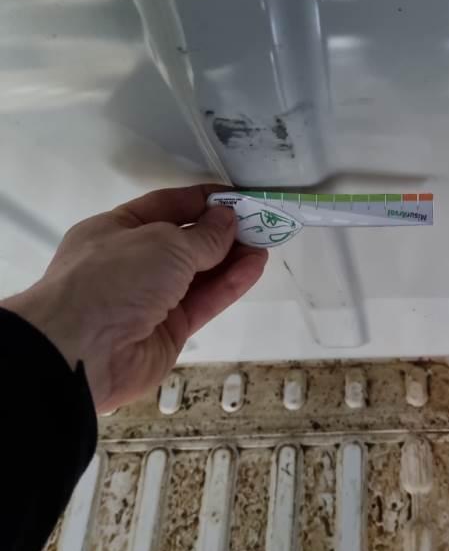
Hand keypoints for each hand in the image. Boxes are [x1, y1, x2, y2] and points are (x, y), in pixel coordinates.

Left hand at [1, 185, 267, 412]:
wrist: (81, 352)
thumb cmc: (113, 278)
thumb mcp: (162, 243)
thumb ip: (203, 235)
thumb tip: (227, 221)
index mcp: (117, 230)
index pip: (167, 206)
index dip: (203, 201)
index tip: (238, 198)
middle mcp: (133, 262)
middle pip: (187, 242)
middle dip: (223, 232)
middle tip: (260, 223)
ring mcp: (152, 298)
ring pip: (200, 273)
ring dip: (232, 258)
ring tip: (265, 244)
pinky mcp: (170, 330)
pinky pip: (205, 301)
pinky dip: (230, 285)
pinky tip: (254, 268)